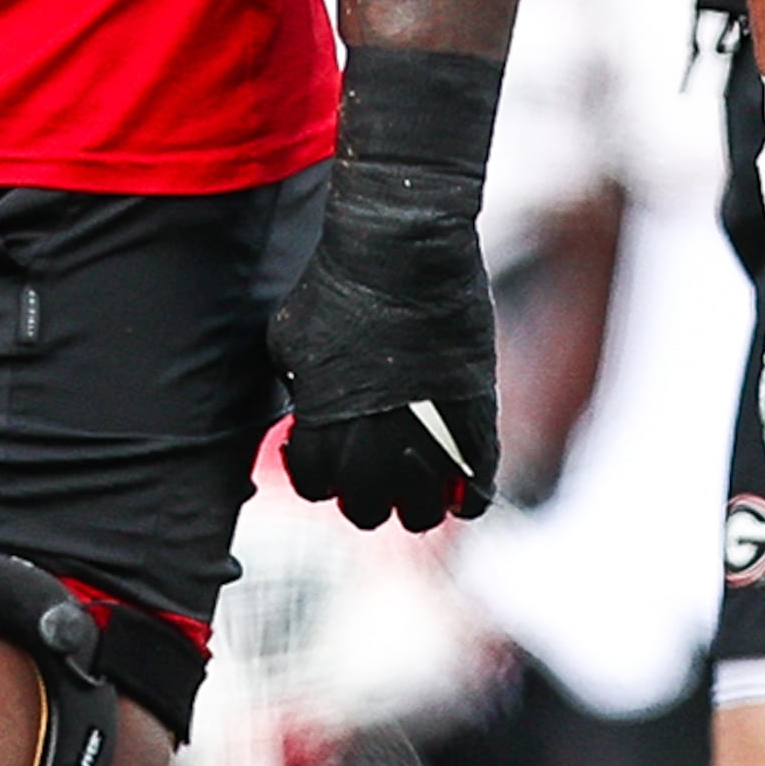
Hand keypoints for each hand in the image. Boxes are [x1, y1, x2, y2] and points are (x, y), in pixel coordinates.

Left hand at [275, 157, 499, 530]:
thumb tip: (307, 413)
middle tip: (371, 471)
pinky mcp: (474, 421)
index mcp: (321, 430)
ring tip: (415, 485)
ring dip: (415, 506)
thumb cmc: (339, 286)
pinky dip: (467, 498)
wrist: (403, 251)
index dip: (318, 474)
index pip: (314, 486)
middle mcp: (372, 448)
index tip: (327, 455)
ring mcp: (427, 439)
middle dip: (363, 495)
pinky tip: (460, 490)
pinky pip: (475, 489)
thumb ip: (300, 389)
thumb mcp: (289, 341)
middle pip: (365, 510)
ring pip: (420, 515)